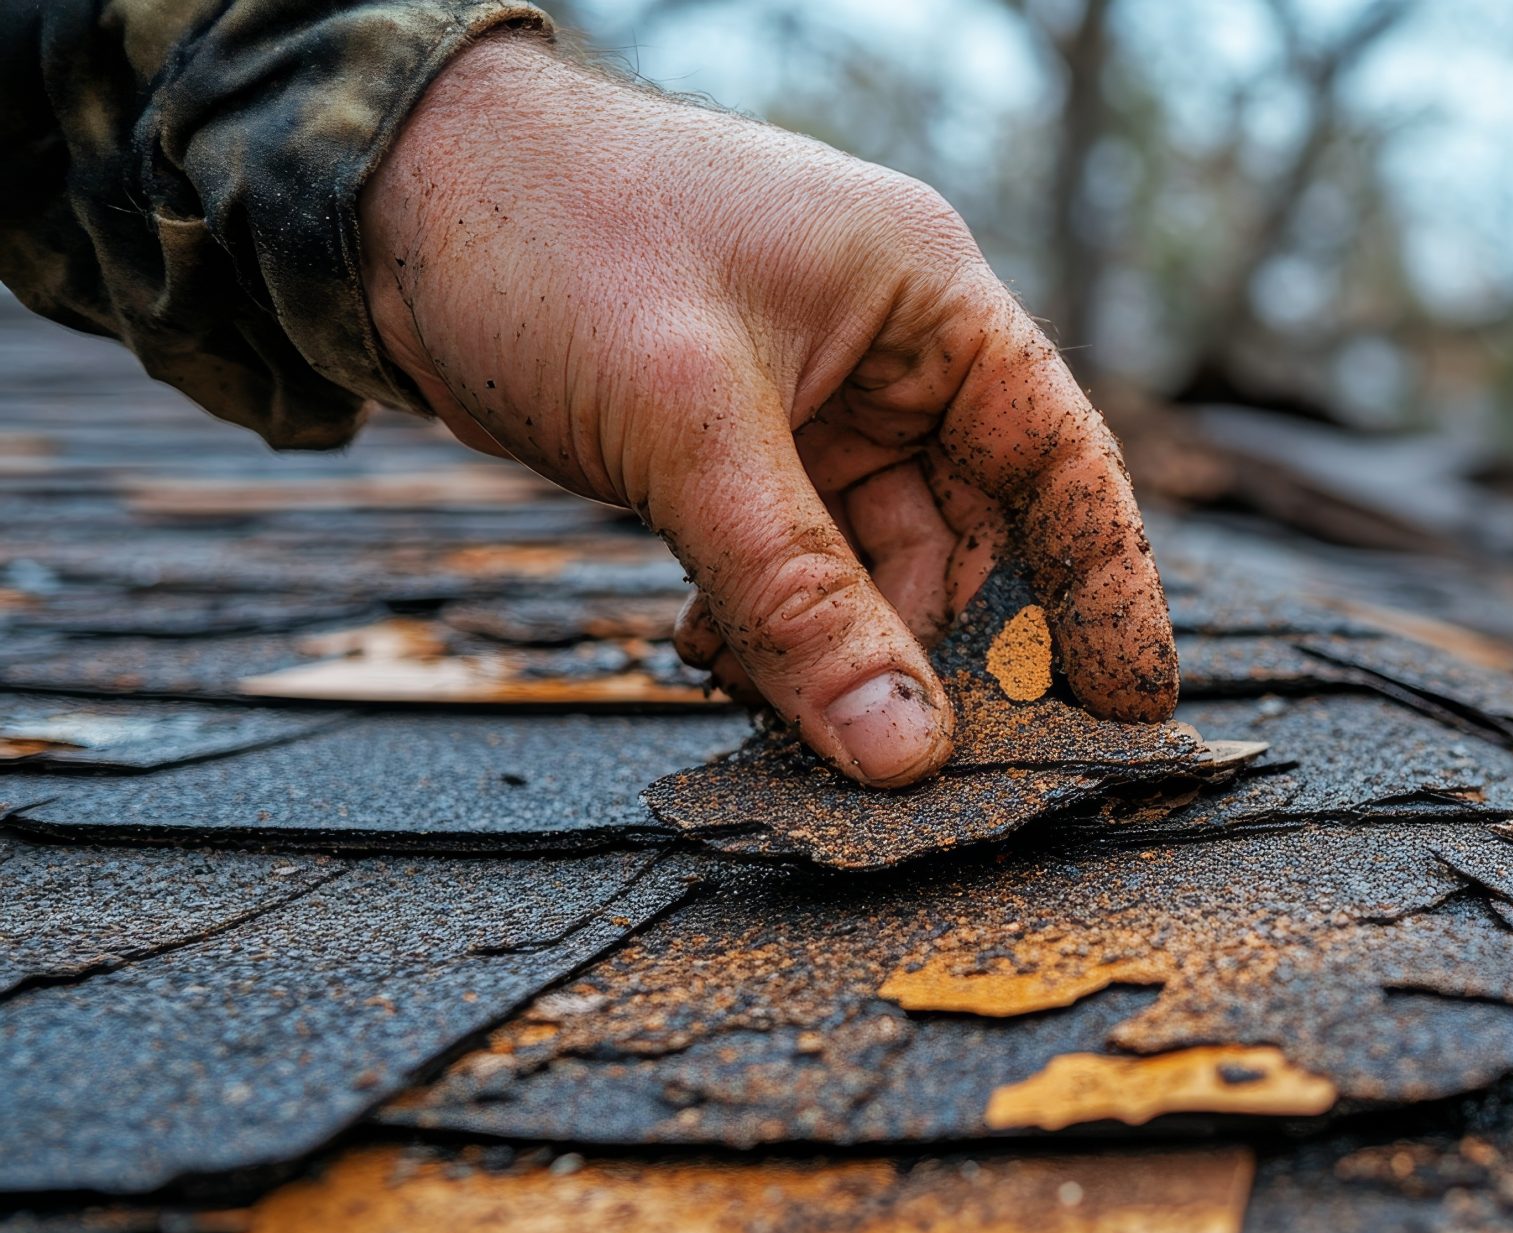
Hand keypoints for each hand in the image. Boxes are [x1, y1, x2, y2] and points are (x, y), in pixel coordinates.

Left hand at [359, 34, 1177, 786]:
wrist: (382, 189)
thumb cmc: (548, 232)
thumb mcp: (688, 427)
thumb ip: (798, 599)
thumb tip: (903, 751)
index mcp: (926, 301)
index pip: (1061, 460)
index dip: (1107, 588)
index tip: (1130, 708)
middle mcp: (891, 355)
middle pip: (973, 539)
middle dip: (947, 653)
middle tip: (928, 762)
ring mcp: (815, 406)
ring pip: (874, 572)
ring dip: (838, 655)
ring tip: (785, 717)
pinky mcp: (740, 450)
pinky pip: (795, 571)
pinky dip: (770, 631)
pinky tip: (716, 660)